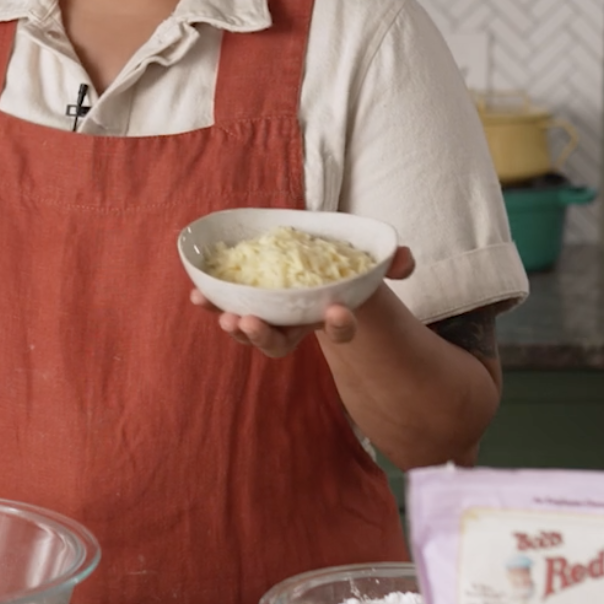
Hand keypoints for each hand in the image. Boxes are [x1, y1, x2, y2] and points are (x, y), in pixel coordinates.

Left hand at [191, 246, 417, 358]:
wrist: (316, 267)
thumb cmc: (343, 268)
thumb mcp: (368, 263)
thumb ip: (390, 262)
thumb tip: (406, 259)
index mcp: (328, 316)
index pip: (338, 328)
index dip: (339, 325)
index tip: (337, 312)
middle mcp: (295, 325)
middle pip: (279, 343)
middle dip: (264, 337)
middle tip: (252, 322)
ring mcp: (268, 318)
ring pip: (250, 332)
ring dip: (236, 327)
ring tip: (226, 317)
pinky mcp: (244, 302)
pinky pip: (226, 307)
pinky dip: (212, 303)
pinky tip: (198, 294)